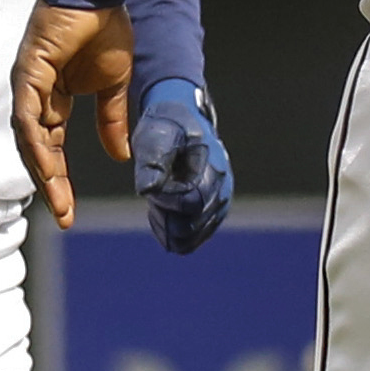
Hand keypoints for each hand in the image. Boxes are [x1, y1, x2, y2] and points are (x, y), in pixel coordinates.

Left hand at [12, 0, 133, 228]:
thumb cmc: (104, 28)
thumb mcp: (114, 85)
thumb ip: (112, 119)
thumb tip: (120, 154)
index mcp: (54, 99)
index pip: (54, 147)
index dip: (61, 180)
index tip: (71, 212)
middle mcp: (35, 96)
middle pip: (38, 150)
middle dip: (51, 185)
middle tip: (64, 216)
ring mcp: (29, 85)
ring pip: (29, 138)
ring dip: (43, 171)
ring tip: (58, 200)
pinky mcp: (28, 72)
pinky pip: (28, 115)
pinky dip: (36, 141)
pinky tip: (48, 165)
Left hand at [134, 79, 231, 253]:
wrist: (181, 127)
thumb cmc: (166, 128)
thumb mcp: (156, 134)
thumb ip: (152, 159)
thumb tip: (147, 189)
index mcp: (215, 168)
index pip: (190, 203)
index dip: (164, 198)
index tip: (152, 181)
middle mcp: (223, 192)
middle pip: (186, 227)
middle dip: (163, 211)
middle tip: (155, 186)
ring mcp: (219, 208)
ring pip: (184, 240)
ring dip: (164, 221)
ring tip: (159, 194)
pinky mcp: (209, 220)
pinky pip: (185, 243)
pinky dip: (168, 230)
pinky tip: (163, 206)